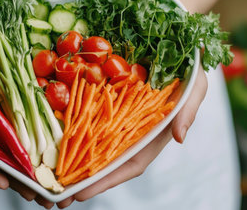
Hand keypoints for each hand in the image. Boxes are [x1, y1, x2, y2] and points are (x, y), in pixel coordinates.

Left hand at [56, 67, 207, 207]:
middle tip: (58, 197)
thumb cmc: (189, 73)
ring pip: (95, 148)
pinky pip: (90, 124)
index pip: (128, 166)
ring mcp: (119, 123)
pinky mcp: (108, 109)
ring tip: (51, 180)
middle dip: (83, 181)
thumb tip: (180, 137)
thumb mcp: (195, 88)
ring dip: (74, 164)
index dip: (106, 181)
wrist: (177, 51)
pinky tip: (57, 143)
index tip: (82, 193)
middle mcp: (133, 135)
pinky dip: (75, 136)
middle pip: (106, 164)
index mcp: (152, 137)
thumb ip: (188, 113)